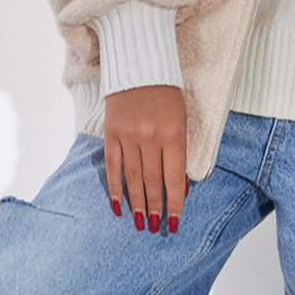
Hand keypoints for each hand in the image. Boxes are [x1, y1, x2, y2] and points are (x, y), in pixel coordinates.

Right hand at [104, 85, 188, 230]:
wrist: (140, 67)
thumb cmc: (167, 95)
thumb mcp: (182, 121)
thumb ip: (180, 153)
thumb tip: (179, 186)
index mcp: (173, 134)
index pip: (174, 178)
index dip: (174, 203)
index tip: (174, 223)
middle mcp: (150, 138)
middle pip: (153, 181)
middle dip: (155, 207)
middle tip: (156, 228)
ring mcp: (129, 136)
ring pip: (133, 177)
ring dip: (137, 202)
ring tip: (141, 222)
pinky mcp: (112, 133)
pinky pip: (112, 166)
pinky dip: (115, 187)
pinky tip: (118, 205)